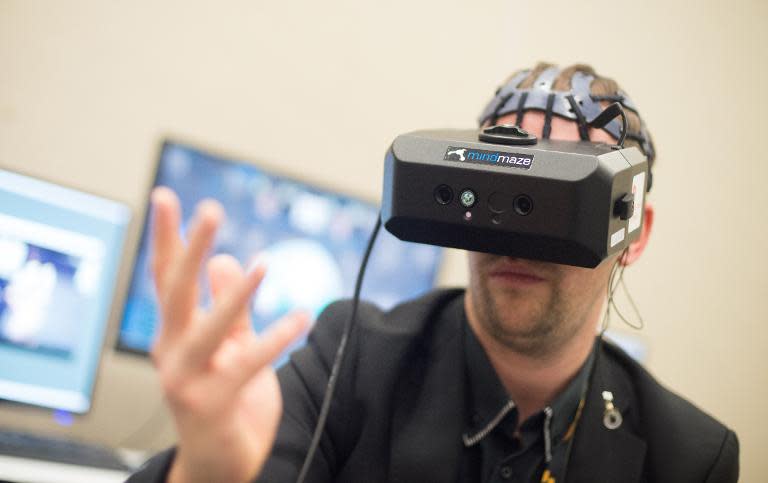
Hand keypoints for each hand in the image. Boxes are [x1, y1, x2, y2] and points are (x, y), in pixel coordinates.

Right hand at [149, 187, 307, 482]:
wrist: (219, 460)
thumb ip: (228, 304)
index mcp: (173, 333)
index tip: (166, 197)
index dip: (169, 238)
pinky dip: (275, 339)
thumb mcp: (229, 343)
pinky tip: (300, 316)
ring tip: (261, 264)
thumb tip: (224, 260)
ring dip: (235, 295)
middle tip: (207, 210)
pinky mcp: (212, 402)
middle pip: (176, 291)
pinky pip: (248, 364)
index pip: (167, 277)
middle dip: (190, 248)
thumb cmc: (223, 399)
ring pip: (208, 328)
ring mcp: (186, 378)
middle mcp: (171, 351)